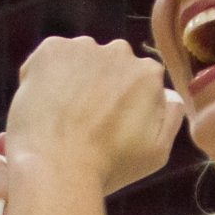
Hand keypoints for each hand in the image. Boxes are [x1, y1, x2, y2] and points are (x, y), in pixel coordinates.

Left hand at [3, 37, 183, 194]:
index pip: (139, 79)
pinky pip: (51, 57)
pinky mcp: (50, 49)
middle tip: (83, 118)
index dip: (123, 101)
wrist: (57, 167)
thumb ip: (171, 116)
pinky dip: (45, 74)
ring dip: (73, 77)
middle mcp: (119, 52)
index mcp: (149, 74)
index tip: (108, 122)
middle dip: (99, 84)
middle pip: (110, 64)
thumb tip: (170, 94)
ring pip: (80, 58)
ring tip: (61, 113)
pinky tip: (43, 102)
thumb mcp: (158, 151)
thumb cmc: (109, 166)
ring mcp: (83, 47)